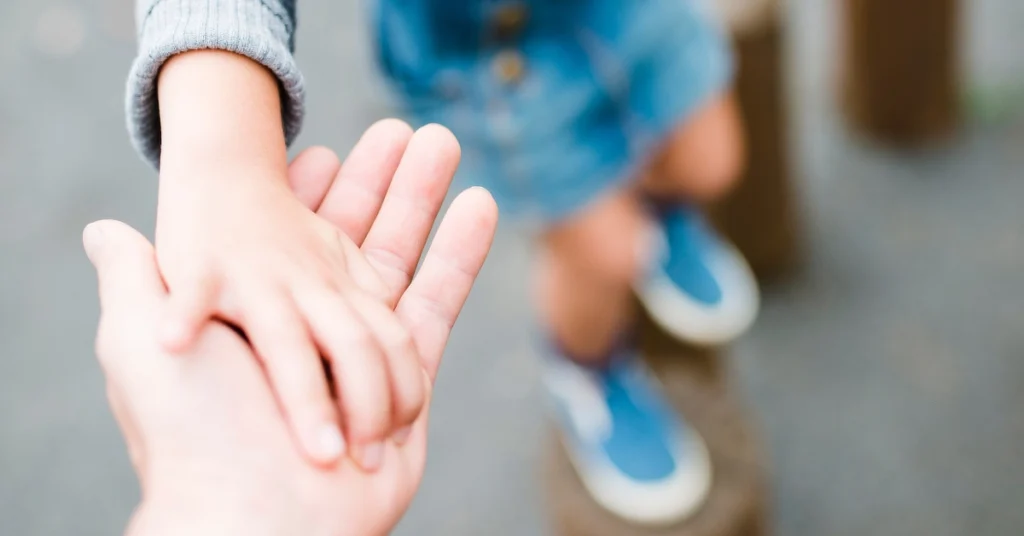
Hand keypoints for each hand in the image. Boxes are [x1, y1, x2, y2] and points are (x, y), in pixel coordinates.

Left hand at [87, 133, 497, 535]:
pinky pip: (437, 308)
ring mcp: (359, 357)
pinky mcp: (405, 383)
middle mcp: (308, 331)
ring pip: (400, 263)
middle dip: (383, 183)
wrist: (253, 519)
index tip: (327, 149)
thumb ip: (136, 281)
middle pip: (354, 241)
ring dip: (424, 202)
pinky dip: (460, 256)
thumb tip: (104, 230)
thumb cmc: (191, 429)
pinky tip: (480, 205)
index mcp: (254, 315)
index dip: (310, 191)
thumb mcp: (138, 343)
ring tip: (446, 143)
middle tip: (409, 128)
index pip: (288, 237)